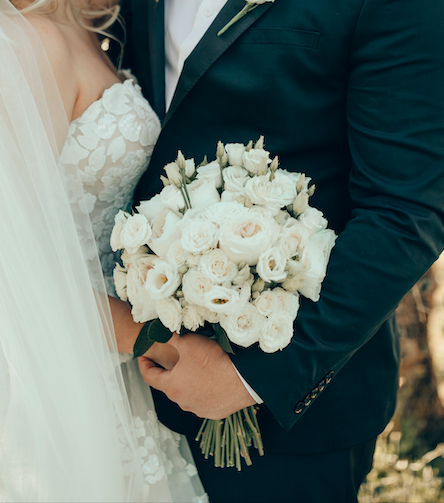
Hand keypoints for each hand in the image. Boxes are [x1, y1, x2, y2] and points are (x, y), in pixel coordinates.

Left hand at [138, 332, 255, 418]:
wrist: (243, 380)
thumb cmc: (214, 361)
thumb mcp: (188, 343)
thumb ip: (170, 337)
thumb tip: (158, 331)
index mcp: (171, 386)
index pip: (150, 377)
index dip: (144, 365)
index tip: (142, 357)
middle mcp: (182, 402)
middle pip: (169, 386)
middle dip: (168, 372)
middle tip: (172, 359)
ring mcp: (198, 409)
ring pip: (186, 395)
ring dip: (186, 383)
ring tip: (194, 369)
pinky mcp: (214, 412)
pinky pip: (203, 401)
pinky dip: (202, 392)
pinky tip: (210, 381)